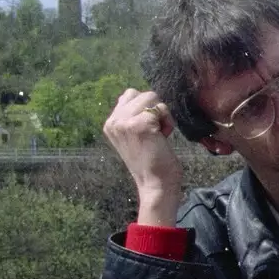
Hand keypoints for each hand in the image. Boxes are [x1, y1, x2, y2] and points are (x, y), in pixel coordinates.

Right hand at [103, 89, 183, 226]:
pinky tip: (163, 138)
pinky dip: (168, 122)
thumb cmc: (152, 162)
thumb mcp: (135, 136)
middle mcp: (114, 121)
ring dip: (162, 115)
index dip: (147, 109)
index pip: (130, 95)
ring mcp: (125, 122)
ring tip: (158, 136)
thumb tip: (142, 96)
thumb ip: (133, 117)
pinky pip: (161, 109)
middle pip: (143, 94)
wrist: (156, 185)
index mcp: (110, 123)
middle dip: (156, 111)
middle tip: (155, 134)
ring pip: (152, 98)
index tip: (149, 131)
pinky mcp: (140, 125)